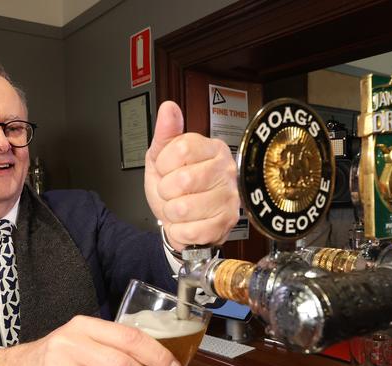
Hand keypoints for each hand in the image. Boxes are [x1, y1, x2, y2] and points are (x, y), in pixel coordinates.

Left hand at [145, 101, 239, 248]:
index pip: (181, 149)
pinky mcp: (226, 223)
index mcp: (212, 148)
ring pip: (183, 207)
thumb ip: (165, 133)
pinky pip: (190, 229)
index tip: (166, 170)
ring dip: (171, 213)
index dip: (164, 164)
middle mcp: (226, 170)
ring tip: (179, 208)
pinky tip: (187, 223)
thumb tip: (168, 108)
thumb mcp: (161, 157)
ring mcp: (229, 197)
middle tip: (172, 192)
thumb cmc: (174, 188)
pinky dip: (179, 230)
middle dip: (166, 192)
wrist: (179, 220)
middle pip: (182, 180)